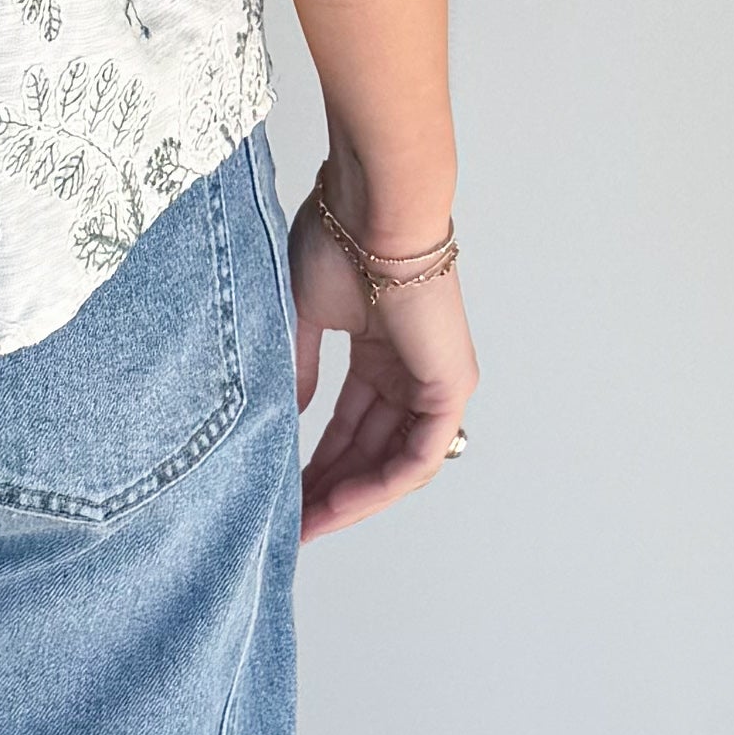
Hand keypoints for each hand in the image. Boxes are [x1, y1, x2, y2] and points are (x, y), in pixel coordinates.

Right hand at [287, 173, 477, 542]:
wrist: (373, 209)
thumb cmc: (338, 240)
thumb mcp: (304, 314)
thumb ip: (299, 369)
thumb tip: (285, 416)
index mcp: (382, 351)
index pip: (351, 425)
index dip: (317, 463)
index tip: (283, 495)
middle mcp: (412, 371)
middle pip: (370, 450)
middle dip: (329, 491)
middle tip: (290, 524)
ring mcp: (435, 382)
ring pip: (396, 463)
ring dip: (351, 498)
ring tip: (307, 525)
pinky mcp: (450, 388)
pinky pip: (418, 456)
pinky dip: (379, 486)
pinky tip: (339, 505)